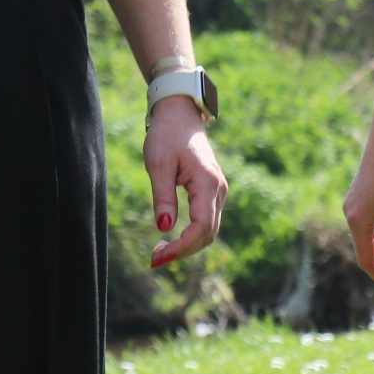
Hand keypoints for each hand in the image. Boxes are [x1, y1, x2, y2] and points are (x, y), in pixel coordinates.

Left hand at [145, 97, 227, 268]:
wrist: (180, 113)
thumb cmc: (167, 134)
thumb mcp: (158, 165)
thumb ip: (163, 197)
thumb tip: (165, 228)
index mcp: (207, 182)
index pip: (201, 227)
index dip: (182, 247)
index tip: (158, 257)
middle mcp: (218, 189)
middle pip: (208, 233)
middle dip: (183, 251)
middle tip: (154, 259)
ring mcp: (218, 190)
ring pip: (209, 230)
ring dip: (187, 246)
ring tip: (159, 252)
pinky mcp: (212, 191)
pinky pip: (206, 221)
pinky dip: (191, 235)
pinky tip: (171, 239)